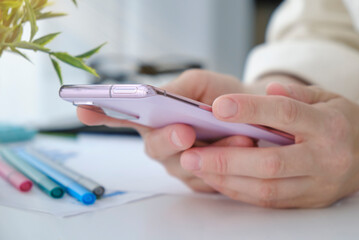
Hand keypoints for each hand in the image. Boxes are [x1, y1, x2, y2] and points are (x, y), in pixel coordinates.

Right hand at [77, 70, 254, 191]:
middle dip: (168, 139)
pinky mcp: (199, 180)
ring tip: (238, 138)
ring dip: (208, 152)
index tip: (81, 108)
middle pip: (153, 146)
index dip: (99, 112)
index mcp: (153, 115)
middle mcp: (160, 142)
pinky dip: (224, 166)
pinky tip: (243, 149)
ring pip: (182, 165)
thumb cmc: (222, 96)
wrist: (253, 116)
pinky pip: (206, 178)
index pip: (121, 114)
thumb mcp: (202, 83)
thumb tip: (159, 95)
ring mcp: (179, 163)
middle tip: (185, 131)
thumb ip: (180, 87)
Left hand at [180, 82, 358, 207]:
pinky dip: (240, 192)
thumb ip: (295, 93)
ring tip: (197, 168)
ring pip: (267, 189)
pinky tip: (219, 181)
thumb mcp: (327, 96)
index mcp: (331, 125)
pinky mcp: (311, 201)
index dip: (251, 108)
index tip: (218, 106)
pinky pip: (270, 202)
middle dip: (225, 160)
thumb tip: (265, 89)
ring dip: (227, 180)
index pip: (286, 115)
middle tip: (191, 154)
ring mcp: (318, 185)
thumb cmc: (345, 119)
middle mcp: (325, 159)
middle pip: (270, 163)